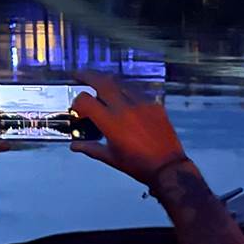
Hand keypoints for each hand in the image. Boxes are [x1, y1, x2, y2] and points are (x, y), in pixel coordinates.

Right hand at [69, 72, 186, 183]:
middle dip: (88, 76)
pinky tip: (123, 96)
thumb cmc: (140, 165)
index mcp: (111, 122)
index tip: (77, 107)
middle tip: (80, 75)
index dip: (77, 102)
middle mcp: (125, 109)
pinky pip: (137, 91)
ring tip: (100, 84)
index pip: (85, 100)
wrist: (167, 167)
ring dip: (108, 82)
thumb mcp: (111, 158)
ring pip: (120, 83)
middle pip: (102, 82)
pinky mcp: (154, 105)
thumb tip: (75, 146)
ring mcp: (142, 104)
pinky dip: (126, 90)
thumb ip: (91, 148)